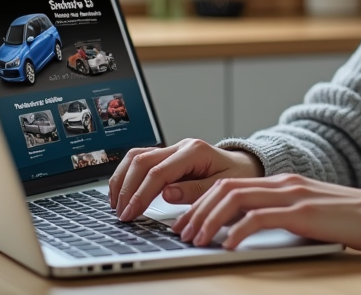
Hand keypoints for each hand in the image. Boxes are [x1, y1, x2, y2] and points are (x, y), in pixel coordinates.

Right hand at [109, 138, 262, 220]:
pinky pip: (139, 160)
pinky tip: (122, 192)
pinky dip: (126, 175)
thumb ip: (196, 191)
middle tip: (121, 214)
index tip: (131, 213)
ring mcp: (172, 149)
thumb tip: (167, 193)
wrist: (243, 166)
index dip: (141, 194)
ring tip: (117, 205)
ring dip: (122, 180)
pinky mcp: (166, 155)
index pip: (159, 172)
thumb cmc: (236, 177)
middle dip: (127, 189)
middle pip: (142, 161)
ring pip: (136, 157)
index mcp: (195, 152)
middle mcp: (181, 146)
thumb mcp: (223, 187)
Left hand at [171, 173, 360, 250]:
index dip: (202, 201)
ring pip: (237, 199)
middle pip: (226, 187)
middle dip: (197, 210)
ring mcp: (292, 195)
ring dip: (210, 219)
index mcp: (281, 182)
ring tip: (196, 240)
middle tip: (181, 232)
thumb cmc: (346, 221)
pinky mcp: (303, 212)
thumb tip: (243, 232)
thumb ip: (278, 216)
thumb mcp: (305, 214)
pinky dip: (238, 231)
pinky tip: (227, 246)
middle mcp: (283, 183)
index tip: (185, 221)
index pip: (230, 183)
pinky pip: (261, 218)